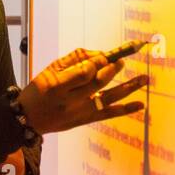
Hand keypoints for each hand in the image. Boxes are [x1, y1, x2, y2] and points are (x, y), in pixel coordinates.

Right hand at [17, 43, 149, 134]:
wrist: (29, 119)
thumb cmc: (39, 90)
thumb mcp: (50, 70)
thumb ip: (74, 59)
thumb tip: (101, 54)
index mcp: (56, 86)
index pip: (83, 72)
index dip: (97, 62)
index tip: (105, 56)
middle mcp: (69, 101)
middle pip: (97, 83)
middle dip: (112, 69)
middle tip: (121, 61)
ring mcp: (79, 112)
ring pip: (108, 98)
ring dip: (128, 87)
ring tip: (144, 78)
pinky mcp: (86, 120)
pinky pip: (109, 114)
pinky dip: (126, 109)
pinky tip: (141, 105)